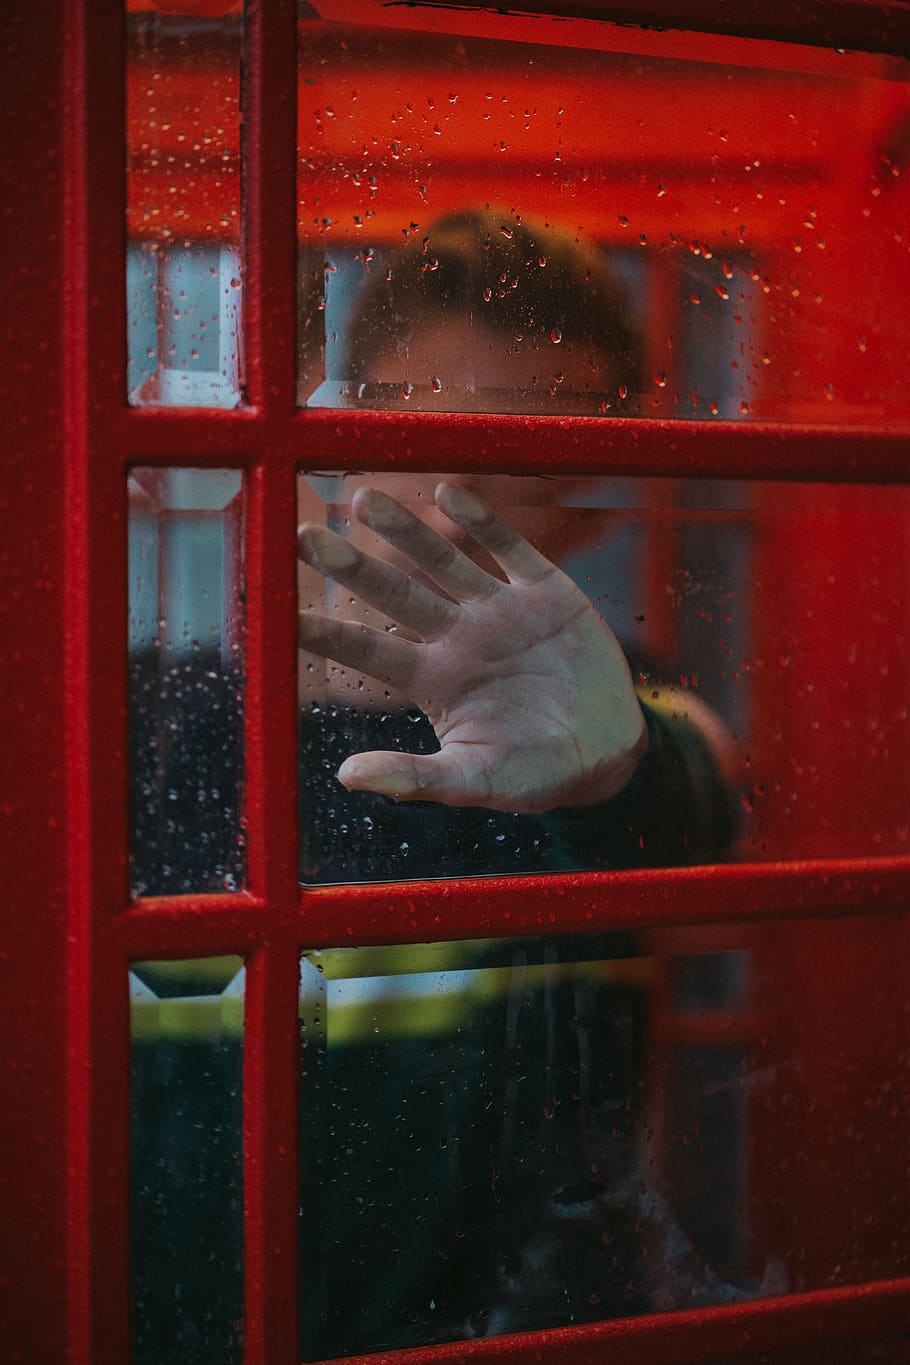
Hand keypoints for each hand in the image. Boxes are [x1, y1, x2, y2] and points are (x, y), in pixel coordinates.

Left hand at [297, 483, 646, 812]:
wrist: (607, 756)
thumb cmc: (534, 775)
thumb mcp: (474, 782)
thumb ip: (414, 778)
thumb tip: (346, 777)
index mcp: (434, 681)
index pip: (368, 651)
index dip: (327, 632)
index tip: (282, 614)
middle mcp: (458, 638)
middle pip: (396, 595)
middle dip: (354, 567)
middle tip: (308, 537)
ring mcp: (500, 611)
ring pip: (444, 562)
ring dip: (407, 532)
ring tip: (367, 500)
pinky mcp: (545, 593)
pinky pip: (509, 549)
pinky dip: (482, 522)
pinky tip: (448, 495)